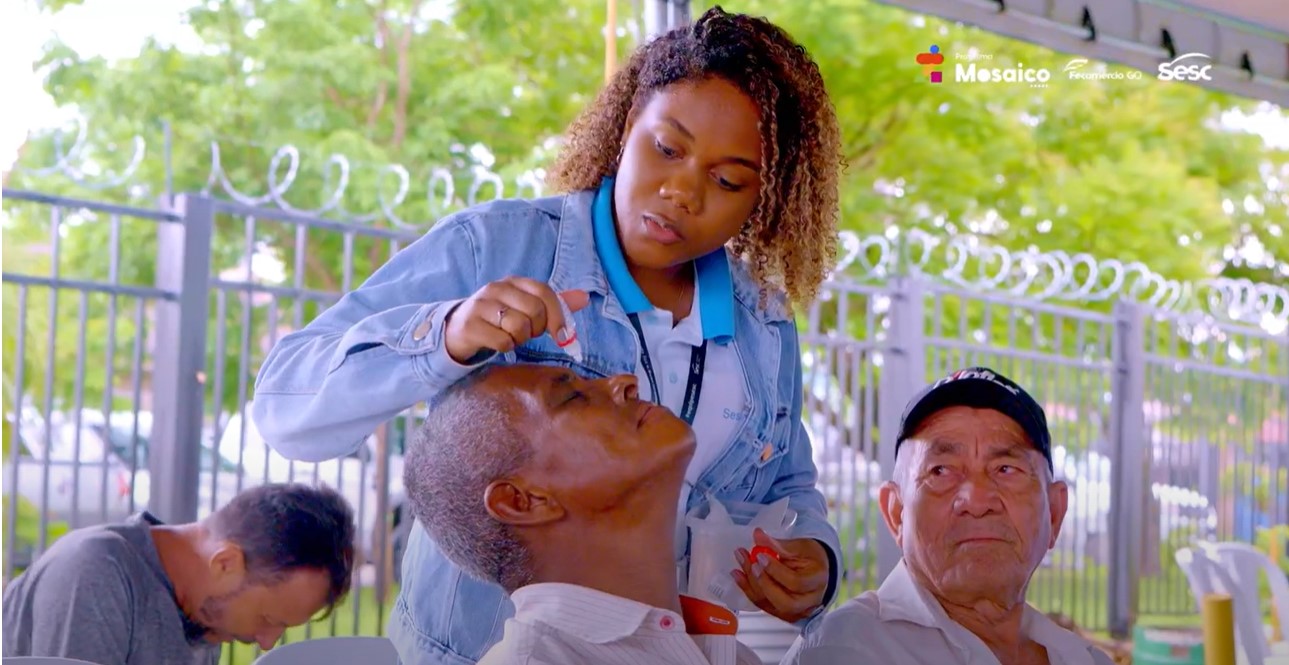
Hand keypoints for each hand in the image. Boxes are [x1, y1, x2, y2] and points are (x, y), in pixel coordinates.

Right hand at [444, 277, 589, 362]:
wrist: (458, 329)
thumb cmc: (499, 319)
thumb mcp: (525, 308)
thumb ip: (554, 304)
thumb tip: (584, 298)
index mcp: (514, 282)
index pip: (544, 292)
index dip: (557, 315)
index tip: (561, 335)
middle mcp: (496, 288)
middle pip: (534, 310)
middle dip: (536, 329)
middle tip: (526, 333)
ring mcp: (481, 305)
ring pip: (519, 326)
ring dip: (520, 339)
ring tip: (510, 336)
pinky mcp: (471, 325)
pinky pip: (503, 341)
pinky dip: (506, 347)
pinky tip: (497, 341)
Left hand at [731, 528, 829, 623]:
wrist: (816, 571)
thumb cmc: (811, 558)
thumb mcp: (800, 546)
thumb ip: (779, 544)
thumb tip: (757, 536)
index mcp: (817, 581)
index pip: (796, 582)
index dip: (775, 570)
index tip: (760, 555)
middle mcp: (809, 602)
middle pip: (783, 601)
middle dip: (762, 582)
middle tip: (750, 563)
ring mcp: (796, 612)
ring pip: (770, 605)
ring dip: (751, 585)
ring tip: (739, 565)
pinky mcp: (783, 614)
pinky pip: (763, 605)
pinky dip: (749, 590)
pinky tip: (739, 576)